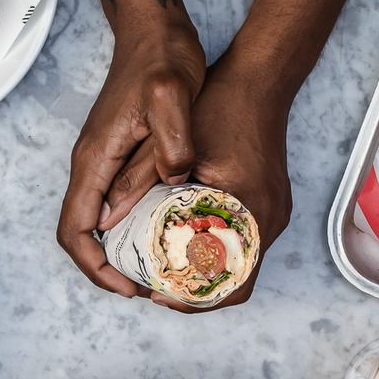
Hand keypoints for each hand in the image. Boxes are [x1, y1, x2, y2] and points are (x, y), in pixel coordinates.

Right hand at [61, 17, 206, 297]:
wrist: (153, 28)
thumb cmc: (162, 58)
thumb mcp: (174, 94)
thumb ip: (172, 139)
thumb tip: (175, 182)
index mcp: (95, 158)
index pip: (75, 228)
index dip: (95, 266)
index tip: (128, 285)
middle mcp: (90, 164)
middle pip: (80, 233)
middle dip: (106, 268)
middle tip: (147, 287)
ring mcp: (101, 160)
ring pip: (96, 221)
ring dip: (117, 252)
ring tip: (156, 269)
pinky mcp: (116, 155)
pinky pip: (112, 204)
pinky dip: (129, 229)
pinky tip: (162, 233)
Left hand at [98, 43, 292, 311]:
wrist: (262, 79)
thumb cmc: (222, 104)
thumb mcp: (173, 142)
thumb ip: (137, 182)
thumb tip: (102, 220)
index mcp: (250, 208)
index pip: (228, 283)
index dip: (190, 299)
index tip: (157, 295)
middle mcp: (270, 219)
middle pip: (236, 283)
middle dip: (194, 293)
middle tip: (156, 289)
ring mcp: (276, 214)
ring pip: (241, 266)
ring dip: (206, 273)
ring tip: (167, 270)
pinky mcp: (273, 205)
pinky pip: (246, 244)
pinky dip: (218, 253)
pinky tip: (189, 243)